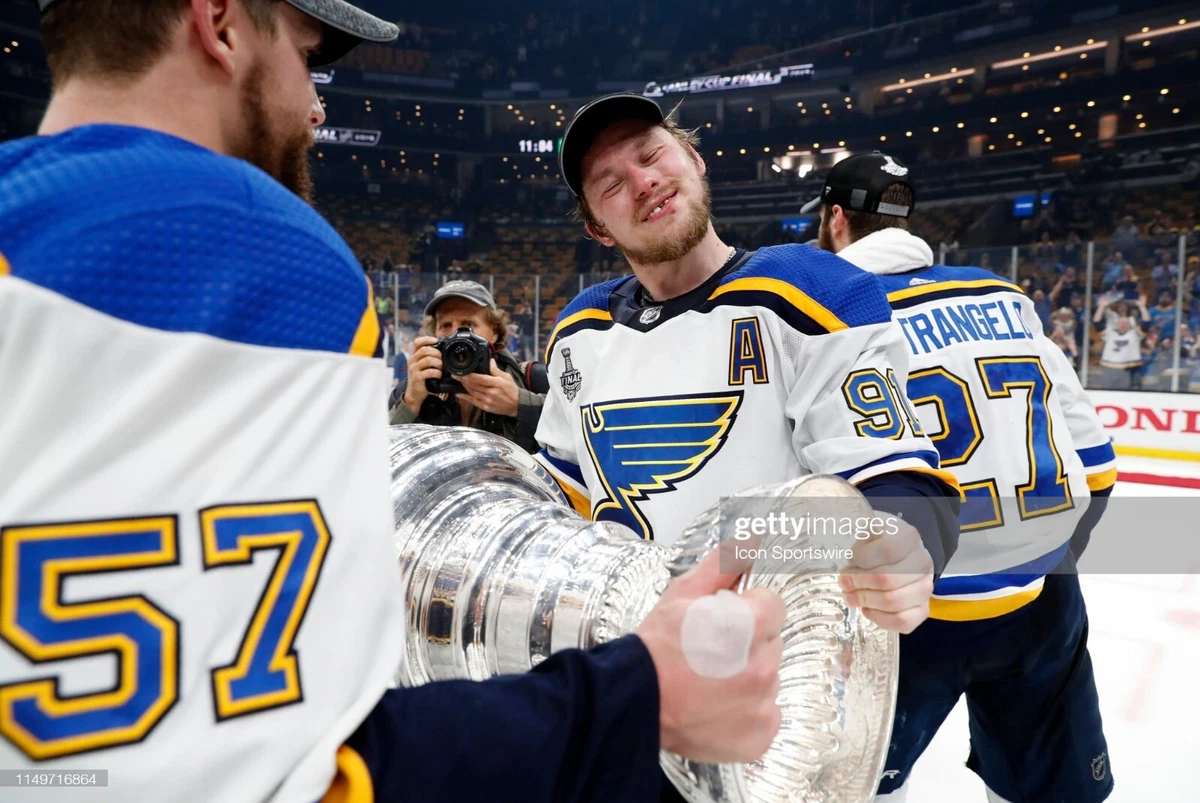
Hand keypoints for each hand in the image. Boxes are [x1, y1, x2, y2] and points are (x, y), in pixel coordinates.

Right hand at [402, 336, 441, 413]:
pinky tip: (439, 375)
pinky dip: (437, 373)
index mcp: (413, 356)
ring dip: (438, 363)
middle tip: (442, 359)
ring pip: (428, 360)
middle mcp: (412, 361)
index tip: (436, 340)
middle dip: (437, 353)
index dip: (427, 339)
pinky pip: (430, 371)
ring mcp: (413, 369)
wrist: (414, 394)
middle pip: (425, 350)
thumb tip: (442, 351)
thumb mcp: (422, 366)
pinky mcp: (417, 377)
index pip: (417, 342)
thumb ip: (429, 358)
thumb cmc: (421, 379)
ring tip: (442, 368)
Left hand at [457, 359, 519, 416]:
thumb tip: (489, 360)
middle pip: (474, 385)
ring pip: (472, 392)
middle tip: (455, 375)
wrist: (517, 405)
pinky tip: (458, 394)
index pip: (480, 379)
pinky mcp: (486, 407)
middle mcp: (491, 392)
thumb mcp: (507, 377)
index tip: (462, 372)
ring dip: (463, 387)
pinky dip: (465, 397)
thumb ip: (496, 370)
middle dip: (463, 380)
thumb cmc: (512, 390)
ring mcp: (488, 400)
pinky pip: (473, 401)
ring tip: (457, 381)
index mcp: (497, 383)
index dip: (469, 376)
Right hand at [636, 543, 785, 763]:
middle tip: (711, 652)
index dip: (748, 609)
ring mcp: (763, 704)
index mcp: (748, 626)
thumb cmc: (655, 648)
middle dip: (749, 643)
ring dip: (748, 676)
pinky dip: (748, 711)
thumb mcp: (683, 594)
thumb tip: (748, 542)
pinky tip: (718, 705)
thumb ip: (722, 565)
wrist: (634, 701)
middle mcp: (762, 666)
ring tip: (710, 680)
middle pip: (772, 642)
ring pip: (769, 678)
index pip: (774, 605)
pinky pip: (767, 714)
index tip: (726, 621)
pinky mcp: (759, 735)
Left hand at [839, 513, 933, 633]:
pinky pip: (902, 622)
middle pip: (889, 580)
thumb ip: (858, 545)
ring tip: (850, 596)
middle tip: (844, 582)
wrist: (900, 557)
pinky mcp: (923, 609)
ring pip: (895, 602)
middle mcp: (923, 563)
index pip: (888, 551)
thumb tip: (851, 561)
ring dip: (866, 601)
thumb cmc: (877, 545)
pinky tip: (867, 609)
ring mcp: (925, 587)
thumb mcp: (867, 534)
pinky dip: (879, 618)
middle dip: (859, 583)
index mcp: (909, 538)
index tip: (850, 560)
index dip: (864, 558)